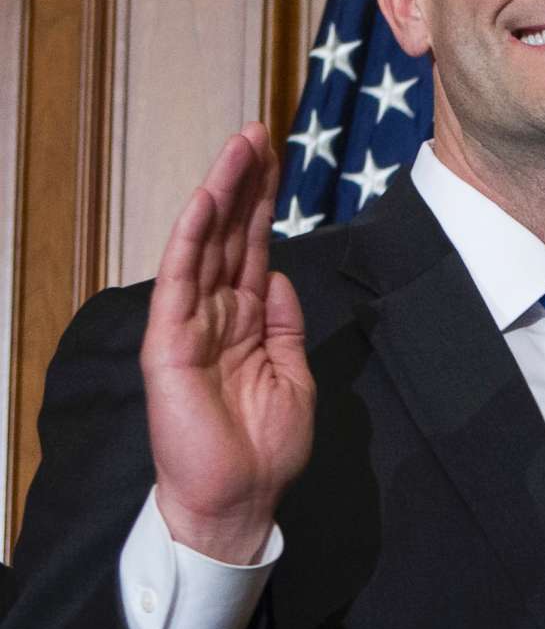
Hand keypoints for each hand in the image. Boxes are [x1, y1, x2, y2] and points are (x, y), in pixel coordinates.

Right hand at [142, 125, 313, 563]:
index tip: (275, 158)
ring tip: (237, 149)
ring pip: (203, 245)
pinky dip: (190, 239)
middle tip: (257, 131)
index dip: (263, 203)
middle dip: (244, 183)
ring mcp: (188, 324)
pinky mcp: (168, 342)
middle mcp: (214, 313)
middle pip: (229, 235)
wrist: (238, 498)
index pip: (253, 248)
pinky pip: (178, 281)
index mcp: (245, 320)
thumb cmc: (263, 446)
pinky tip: (203, 202)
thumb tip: (279, 277)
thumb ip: (284, 325)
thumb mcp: (291, 375)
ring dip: (220, 195)